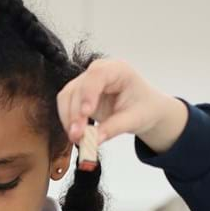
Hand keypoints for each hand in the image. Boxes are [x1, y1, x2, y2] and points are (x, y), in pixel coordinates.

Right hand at [56, 59, 188, 155]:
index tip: (86, 114)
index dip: (88, 93)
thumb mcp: (134, 119)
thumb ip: (113, 128)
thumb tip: (93, 141)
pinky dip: (68, 121)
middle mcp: (98, 72)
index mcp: (118, 70)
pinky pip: (66, 106)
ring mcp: (86, 83)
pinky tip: (76, 134)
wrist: (143, 109)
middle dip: (75, 113)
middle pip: (78, 88)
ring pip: (66, 97)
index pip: (97, 75)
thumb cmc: (143, 108)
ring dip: (68, 119)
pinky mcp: (78, 95)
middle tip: (78, 136)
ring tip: (77, 138)